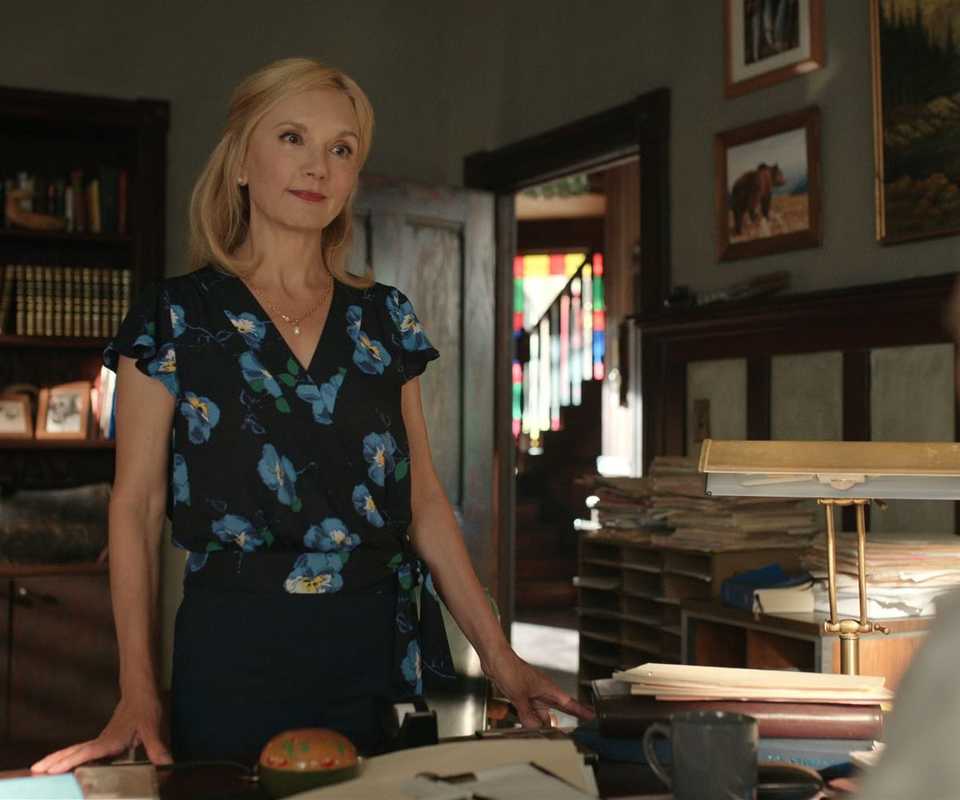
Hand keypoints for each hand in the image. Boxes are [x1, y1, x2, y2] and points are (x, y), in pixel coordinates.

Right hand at [30, 694, 171, 773]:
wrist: (139, 690)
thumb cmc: (144, 706)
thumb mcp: (152, 726)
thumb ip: (157, 747)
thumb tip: (166, 764)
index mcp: (110, 740)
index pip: (88, 752)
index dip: (71, 761)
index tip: (52, 769)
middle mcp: (102, 741)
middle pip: (74, 751)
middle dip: (55, 761)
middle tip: (35, 770)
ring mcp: (100, 741)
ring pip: (75, 750)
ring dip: (57, 758)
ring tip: (38, 769)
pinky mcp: (102, 741)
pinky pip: (81, 750)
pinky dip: (68, 757)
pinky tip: (62, 765)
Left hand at [484, 650, 594, 727]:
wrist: (495, 659)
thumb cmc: (510, 669)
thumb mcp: (520, 695)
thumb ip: (527, 714)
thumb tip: (534, 728)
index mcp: (548, 689)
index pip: (570, 703)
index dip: (581, 711)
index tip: (592, 716)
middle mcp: (542, 692)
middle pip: (555, 711)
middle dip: (559, 723)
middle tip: (565, 736)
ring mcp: (532, 694)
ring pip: (540, 713)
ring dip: (538, 723)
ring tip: (539, 734)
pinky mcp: (522, 695)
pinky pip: (529, 711)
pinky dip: (528, 718)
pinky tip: (524, 724)